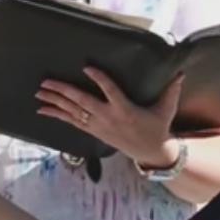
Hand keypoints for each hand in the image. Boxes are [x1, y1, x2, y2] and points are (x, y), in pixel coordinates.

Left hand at [38, 68, 184, 168]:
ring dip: (55, 102)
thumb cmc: (158, 127)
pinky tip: (43, 110)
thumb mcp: (166, 109)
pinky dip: (57, 115)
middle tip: (46, 82)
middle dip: (63, 92)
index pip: (110, 91)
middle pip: (82, 102)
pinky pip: (71, 122)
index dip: (99, 79)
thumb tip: (180, 72)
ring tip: (39, 93)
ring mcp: (99, 126)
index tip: (87, 67)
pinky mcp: (94, 131)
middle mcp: (108, 118)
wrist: (150, 153)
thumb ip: (171, 90)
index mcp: (125, 109)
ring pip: (73, 112)